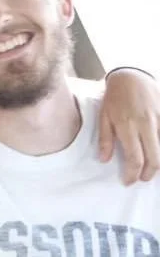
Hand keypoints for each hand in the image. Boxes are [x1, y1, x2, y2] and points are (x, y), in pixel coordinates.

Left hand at [98, 68, 159, 183]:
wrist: (132, 76)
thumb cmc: (115, 97)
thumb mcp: (103, 116)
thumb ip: (105, 139)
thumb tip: (104, 160)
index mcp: (127, 126)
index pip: (134, 158)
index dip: (132, 174)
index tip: (128, 181)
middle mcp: (146, 125)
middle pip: (155, 158)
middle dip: (149, 174)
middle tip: (142, 178)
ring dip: (159, 163)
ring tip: (150, 169)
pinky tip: (156, 153)